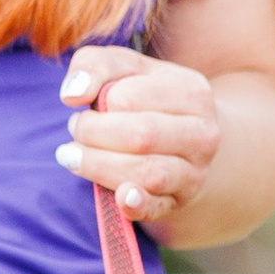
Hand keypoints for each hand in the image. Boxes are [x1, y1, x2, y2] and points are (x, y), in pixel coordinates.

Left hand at [55, 47, 221, 226]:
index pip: (131, 98)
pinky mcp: (179, 202)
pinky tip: (119, 198)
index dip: (101, 101)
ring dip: (99, 166)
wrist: (189, 140)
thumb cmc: (148, 98)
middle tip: (76, 129)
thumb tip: (72, 94)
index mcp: (193, 91)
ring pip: (146, 173)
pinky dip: (136, 205)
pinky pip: (156, 208)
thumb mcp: (126, 69)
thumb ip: (95, 65)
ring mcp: (195, 172)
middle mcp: (202, 133)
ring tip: (75, 156)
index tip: (92, 104)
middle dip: (93, 134)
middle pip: (140, 136)